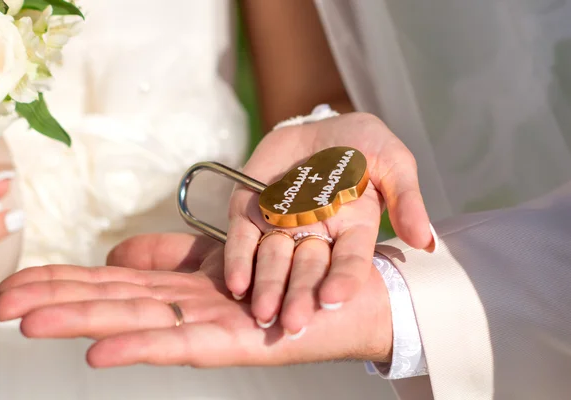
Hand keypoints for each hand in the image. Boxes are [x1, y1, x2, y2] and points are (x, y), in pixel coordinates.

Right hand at [0, 233, 392, 367]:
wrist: (345, 294)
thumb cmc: (282, 272)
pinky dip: (144, 346)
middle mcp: (189, 311)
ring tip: (34, 324)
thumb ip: (167, 257)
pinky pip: (187, 343)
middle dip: (61, 302)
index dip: (66, 282)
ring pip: (140, 323)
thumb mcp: (214, 256)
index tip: (16, 284)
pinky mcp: (240, 344)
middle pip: (116, 303)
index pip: (113, 283)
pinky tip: (102, 349)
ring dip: (87, 324)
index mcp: (181, 289)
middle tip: (4, 305)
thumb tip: (115, 256)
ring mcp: (212, 330)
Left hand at [224, 112, 434, 334]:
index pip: (349, 261)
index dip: (343, 280)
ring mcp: (281, 227)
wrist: (319, 126)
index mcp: (353, 230)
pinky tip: (236, 284)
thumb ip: (406, 198)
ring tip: (262, 314)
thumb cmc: (362, 144)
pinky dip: (237, 261)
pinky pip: (241, 241)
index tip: (333, 299)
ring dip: (267, 289)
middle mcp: (316, 236)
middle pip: (307, 271)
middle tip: (293, 324)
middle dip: (300, 297)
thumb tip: (426, 242)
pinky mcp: (250, 214)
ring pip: (272, 262)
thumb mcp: (393, 162)